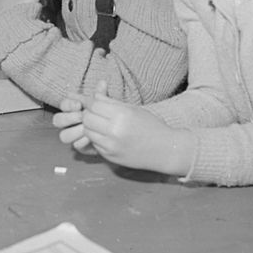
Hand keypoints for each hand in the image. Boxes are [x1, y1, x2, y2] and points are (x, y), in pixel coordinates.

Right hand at [53, 79, 109, 154]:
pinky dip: (83, 141)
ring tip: (86, 128)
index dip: (68, 105)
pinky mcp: (80, 146)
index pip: (63, 105)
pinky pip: (75, 145)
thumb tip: (103, 83)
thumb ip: (100, 95)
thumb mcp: (103, 103)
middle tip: (81, 116)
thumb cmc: (105, 114)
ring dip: (74, 131)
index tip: (78, 104)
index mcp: (72, 109)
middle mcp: (69, 123)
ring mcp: (73, 135)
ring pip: (64, 135)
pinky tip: (91, 138)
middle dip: (68, 118)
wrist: (115, 131)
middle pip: (57, 120)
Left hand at [78, 81, 193, 173]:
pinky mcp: (110, 157)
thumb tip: (93, 95)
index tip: (92, 101)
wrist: (165, 150)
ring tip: (100, 124)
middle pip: (87, 118)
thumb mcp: (133, 109)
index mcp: (122, 115)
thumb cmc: (151, 126)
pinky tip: (107, 135)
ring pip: (87, 132)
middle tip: (94, 112)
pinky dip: (96, 138)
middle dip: (88, 114)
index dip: (90, 102)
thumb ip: (111, 102)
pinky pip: (94, 144)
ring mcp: (111, 146)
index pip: (94, 105)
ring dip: (90, 126)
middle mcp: (115, 131)